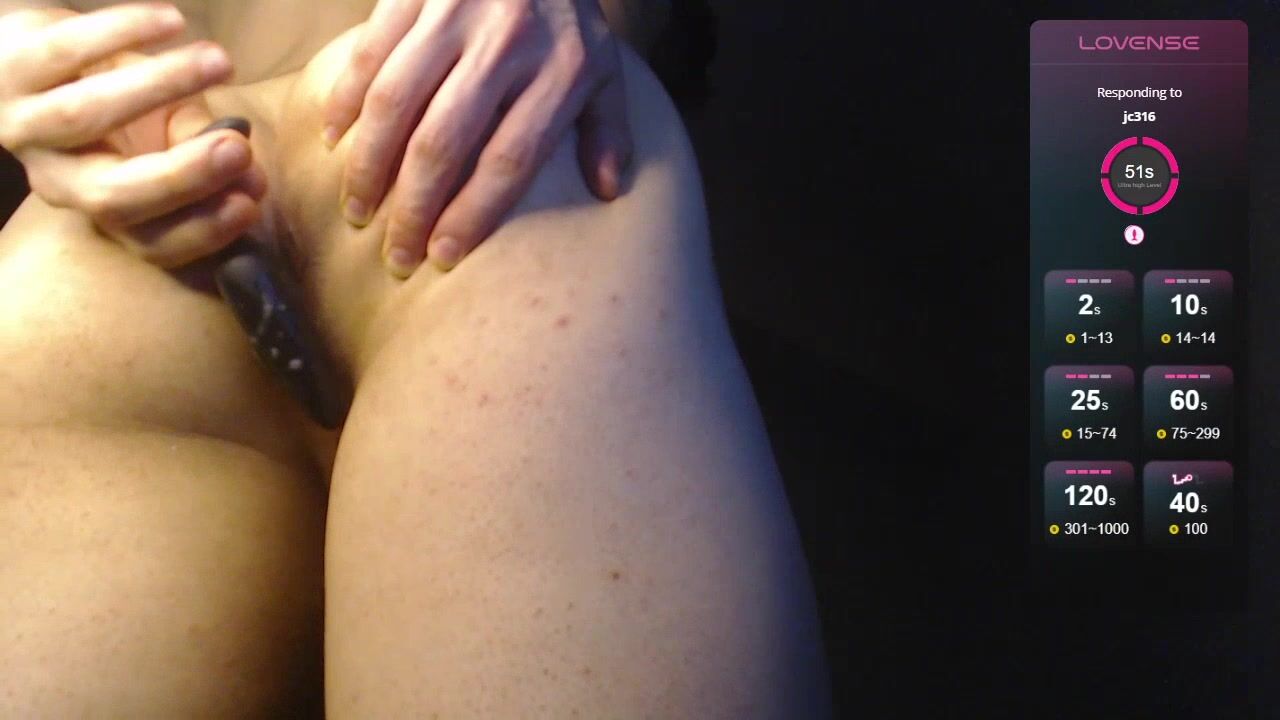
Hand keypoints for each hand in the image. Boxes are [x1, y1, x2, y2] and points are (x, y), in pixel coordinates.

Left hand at [0, 3, 266, 267]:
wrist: (40, 61)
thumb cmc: (120, 102)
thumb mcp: (171, 134)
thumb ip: (205, 151)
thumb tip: (250, 176)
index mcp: (107, 209)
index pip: (150, 241)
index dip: (201, 229)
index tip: (251, 204)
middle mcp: (59, 181)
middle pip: (112, 196)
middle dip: (181, 176)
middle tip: (239, 150)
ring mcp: (25, 126)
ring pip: (85, 114)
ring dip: (162, 87)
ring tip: (220, 62)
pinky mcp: (9, 65)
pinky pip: (66, 49)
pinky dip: (123, 32)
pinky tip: (173, 20)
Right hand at [323, 0, 632, 276]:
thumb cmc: (567, 17)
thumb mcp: (604, 64)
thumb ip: (608, 127)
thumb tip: (607, 191)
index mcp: (560, 68)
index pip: (510, 158)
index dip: (473, 212)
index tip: (444, 255)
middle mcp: (506, 40)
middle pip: (446, 139)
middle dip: (414, 206)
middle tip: (396, 255)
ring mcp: (454, 12)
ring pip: (396, 100)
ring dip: (370, 164)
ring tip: (358, 211)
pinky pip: (369, 53)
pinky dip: (344, 99)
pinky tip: (333, 142)